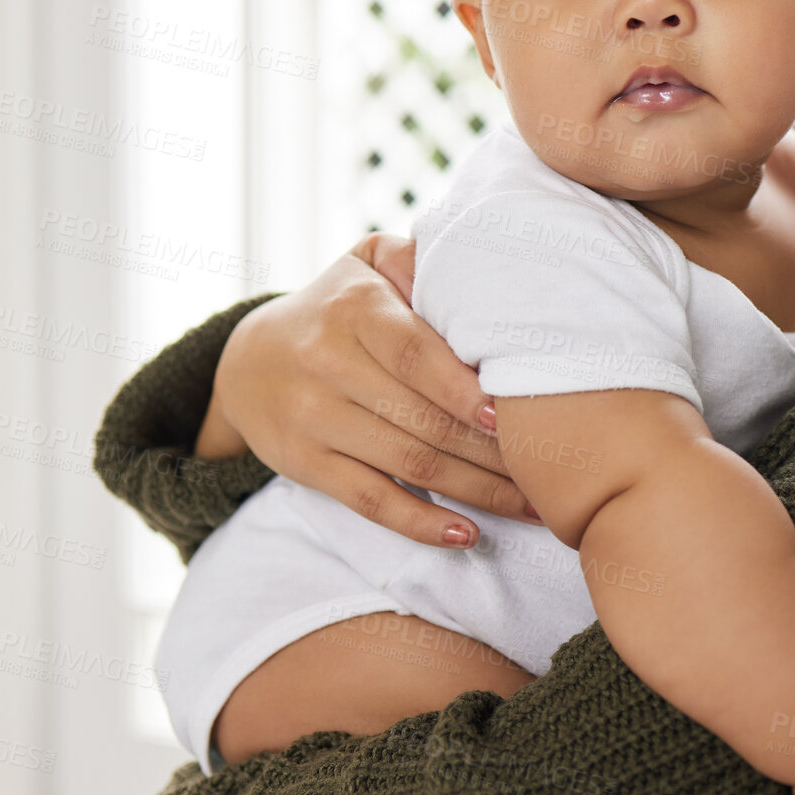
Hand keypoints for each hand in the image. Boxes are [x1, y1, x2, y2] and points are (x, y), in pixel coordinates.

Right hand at [195, 231, 542, 546]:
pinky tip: (465, 534)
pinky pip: (369, 501)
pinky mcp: (304, 464)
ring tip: (531, 507)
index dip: (463, 389)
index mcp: (354, 310)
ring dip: (476, 492)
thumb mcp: (366, 263)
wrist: (246, 360)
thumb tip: (478, 271)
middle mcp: (327, 364)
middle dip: (492, 451)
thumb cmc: (336, 307)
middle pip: (422, 418)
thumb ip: (417, 260)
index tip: (513, 415)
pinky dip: (419, 523)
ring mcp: (312, 419)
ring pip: (407, 464)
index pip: (414, 355)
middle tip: (548, 468)